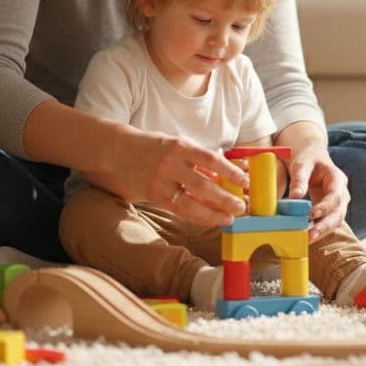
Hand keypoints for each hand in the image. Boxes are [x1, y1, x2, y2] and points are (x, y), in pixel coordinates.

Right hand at [89, 125, 248, 226]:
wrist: (120, 150)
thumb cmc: (156, 147)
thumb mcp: (179, 145)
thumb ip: (201, 161)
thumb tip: (230, 174)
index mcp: (180, 146)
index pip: (211, 159)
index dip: (230, 172)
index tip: (245, 181)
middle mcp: (169, 164)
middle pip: (202, 186)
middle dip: (225, 198)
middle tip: (242, 206)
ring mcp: (160, 182)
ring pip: (190, 203)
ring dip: (213, 213)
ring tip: (230, 218)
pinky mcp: (153, 196)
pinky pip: (179, 210)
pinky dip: (197, 217)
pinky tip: (211, 220)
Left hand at [276, 121, 348, 241]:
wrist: (312, 158)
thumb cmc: (308, 159)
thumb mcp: (302, 164)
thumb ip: (299, 179)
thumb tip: (295, 197)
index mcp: (337, 179)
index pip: (335, 196)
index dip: (325, 207)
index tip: (311, 215)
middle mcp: (341, 193)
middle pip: (338, 213)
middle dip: (325, 226)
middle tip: (310, 236)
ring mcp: (337, 203)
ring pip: (335, 221)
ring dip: (323, 232)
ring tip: (307, 239)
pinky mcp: (329, 211)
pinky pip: (327, 223)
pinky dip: (319, 230)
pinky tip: (307, 236)